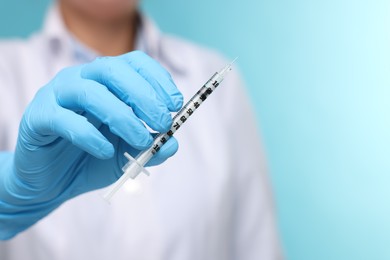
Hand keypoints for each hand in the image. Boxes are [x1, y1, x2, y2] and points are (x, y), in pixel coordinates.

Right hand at [0, 51, 182, 232]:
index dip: (158, 79)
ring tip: (141, 140)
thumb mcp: (128, 155)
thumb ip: (151, 148)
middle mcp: (80, 80)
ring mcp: (56, 95)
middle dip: (143, 95)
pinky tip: (105, 152)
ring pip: (90, 92)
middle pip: (112, 70)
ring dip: (122, 116)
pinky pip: (64, 119)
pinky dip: (90, 136)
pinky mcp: (38, 118)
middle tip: (162, 122)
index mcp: (105, 81)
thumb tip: (173, 143)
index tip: (175, 104)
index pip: (133, 63)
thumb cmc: (91, 159)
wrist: (51, 182)